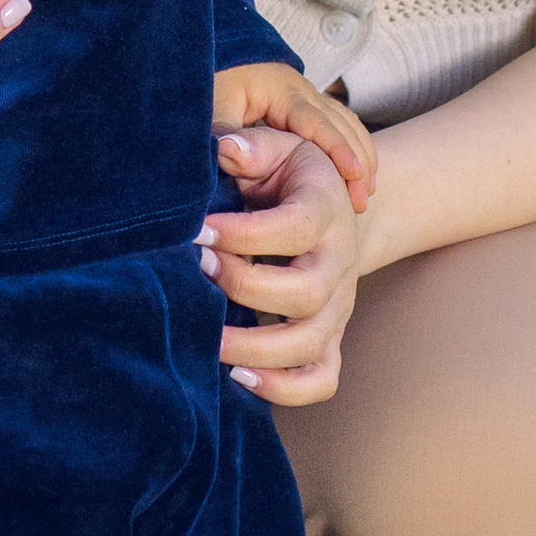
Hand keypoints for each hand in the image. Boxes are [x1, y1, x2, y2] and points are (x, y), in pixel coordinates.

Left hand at [200, 128, 358, 405]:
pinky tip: (239, 377)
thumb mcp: (278, 147)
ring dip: (255, 348)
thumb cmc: (288, 177)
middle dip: (246, 288)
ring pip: (310, 343)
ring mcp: (337, 306)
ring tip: (208, 339)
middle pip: (308, 292)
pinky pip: (320, 380)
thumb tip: (224, 149)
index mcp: (327, 210)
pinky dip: (284, 389)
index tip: (196, 231)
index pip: (297, 228)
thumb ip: (251, 146)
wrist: (332, 211)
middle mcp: (339, 262)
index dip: (245, 234)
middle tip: (197, 273)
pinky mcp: (328, 339)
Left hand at [213, 61, 376, 212]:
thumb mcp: (211, 107)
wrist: (209, 52)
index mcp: (280, 89)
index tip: (355, 175)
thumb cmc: (210, 80)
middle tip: (364, 197)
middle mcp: (300, 89)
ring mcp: (305, 94)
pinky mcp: (302, 104)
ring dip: (359, 153)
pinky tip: (357, 171)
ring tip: (368, 189)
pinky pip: (336, 123)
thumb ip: (221, 133)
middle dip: (356, 158)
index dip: (337, 149)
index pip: (316, 122)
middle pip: (340, 123)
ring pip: (344, 122)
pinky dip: (350, 145)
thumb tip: (226, 157)